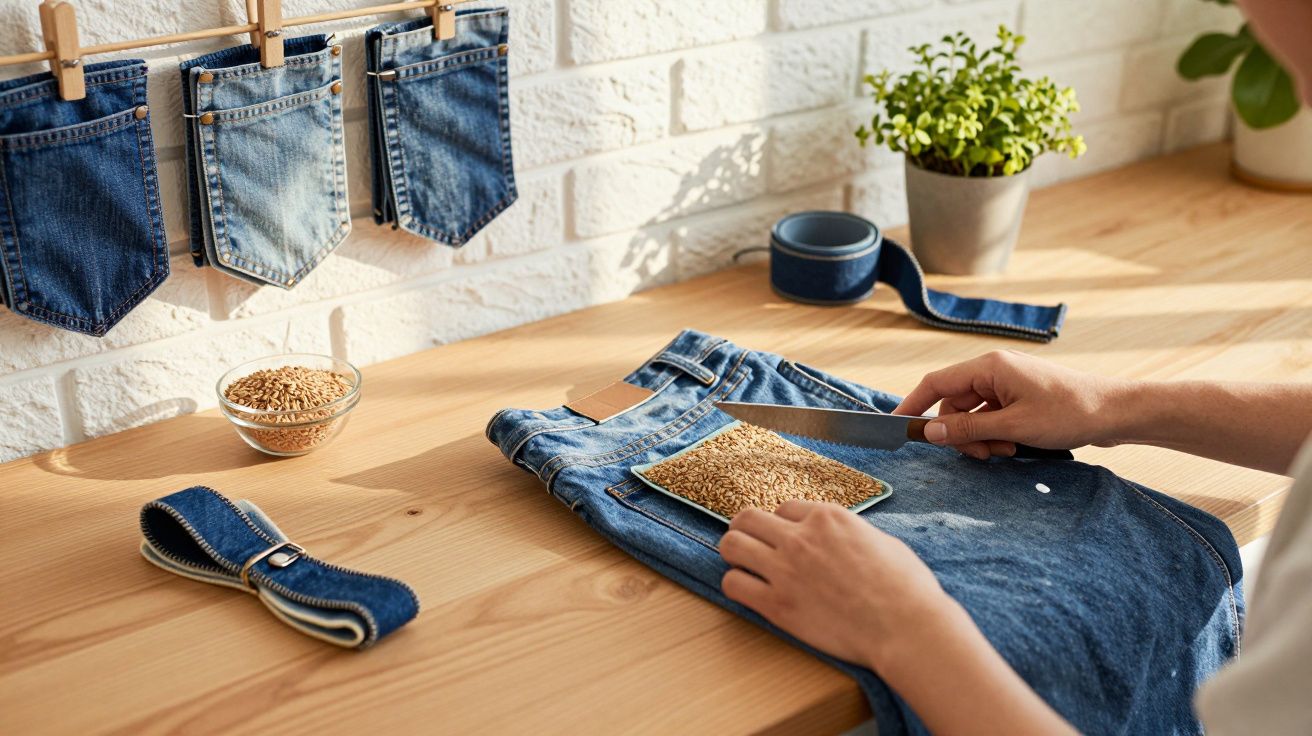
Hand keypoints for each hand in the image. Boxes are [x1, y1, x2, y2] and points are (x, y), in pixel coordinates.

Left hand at [721, 501, 1076, 733]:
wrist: (906, 628)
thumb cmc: (905, 588)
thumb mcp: (881, 541)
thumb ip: (849, 534)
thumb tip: (839, 539)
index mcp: (828, 517)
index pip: (784, 508)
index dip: (782, 524)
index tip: (785, 538)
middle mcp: (801, 537)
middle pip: (747, 518)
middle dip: (746, 529)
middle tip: (751, 545)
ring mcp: (786, 570)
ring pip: (731, 545)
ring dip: (734, 553)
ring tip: (743, 565)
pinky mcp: (777, 605)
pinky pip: (734, 585)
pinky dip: (736, 585)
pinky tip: (748, 591)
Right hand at [894, 350, 1128, 459]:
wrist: (1115, 412)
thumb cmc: (1069, 412)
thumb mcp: (1012, 426)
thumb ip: (967, 428)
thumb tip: (928, 432)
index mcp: (989, 367)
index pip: (935, 384)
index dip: (913, 406)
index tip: (896, 428)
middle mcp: (994, 370)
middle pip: (954, 403)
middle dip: (960, 432)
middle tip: (980, 454)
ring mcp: (1008, 383)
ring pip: (973, 414)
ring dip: (980, 437)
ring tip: (1006, 451)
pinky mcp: (1020, 397)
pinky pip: (992, 416)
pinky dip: (996, 434)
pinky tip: (1015, 446)